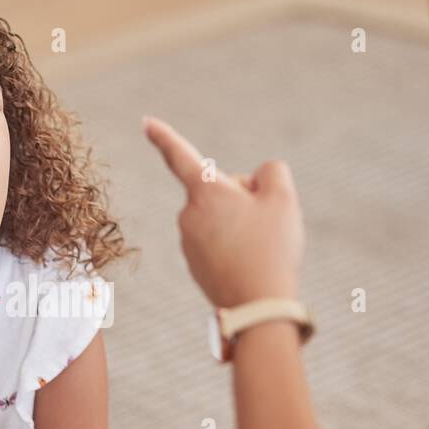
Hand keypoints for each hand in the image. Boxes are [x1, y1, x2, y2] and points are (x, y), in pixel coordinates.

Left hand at [142, 115, 304, 307]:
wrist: (258, 307)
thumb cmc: (271, 249)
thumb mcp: (283, 197)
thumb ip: (270, 172)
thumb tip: (250, 183)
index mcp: (204, 192)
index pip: (180, 156)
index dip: (164, 136)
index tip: (145, 122)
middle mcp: (187, 215)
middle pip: (219, 192)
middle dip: (243, 199)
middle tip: (265, 226)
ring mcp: (188, 243)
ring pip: (220, 218)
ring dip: (240, 225)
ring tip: (258, 249)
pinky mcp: (194, 265)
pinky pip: (218, 242)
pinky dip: (234, 247)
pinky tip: (248, 263)